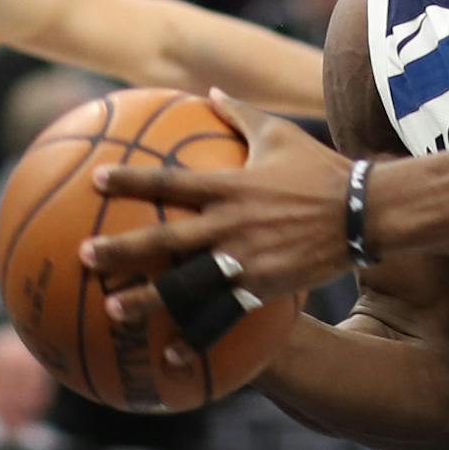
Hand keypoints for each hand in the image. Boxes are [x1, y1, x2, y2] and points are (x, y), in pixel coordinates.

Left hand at [81, 91, 348, 337]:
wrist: (364, 212)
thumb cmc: (320, 168)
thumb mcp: (278, 133)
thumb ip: (239, 113)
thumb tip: (210, 89)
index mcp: (229, 186)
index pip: (169, 181)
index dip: (131, 179)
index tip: (96, 179)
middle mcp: (230, 225)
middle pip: (166, 240)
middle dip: (122, 248)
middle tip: (84, 256)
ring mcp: (245, 260)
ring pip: (187, 286)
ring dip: (146, 301)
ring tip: (110, 312)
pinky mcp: (262, 288)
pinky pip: (222, 318)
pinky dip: (194, 339)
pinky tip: (170, 360)